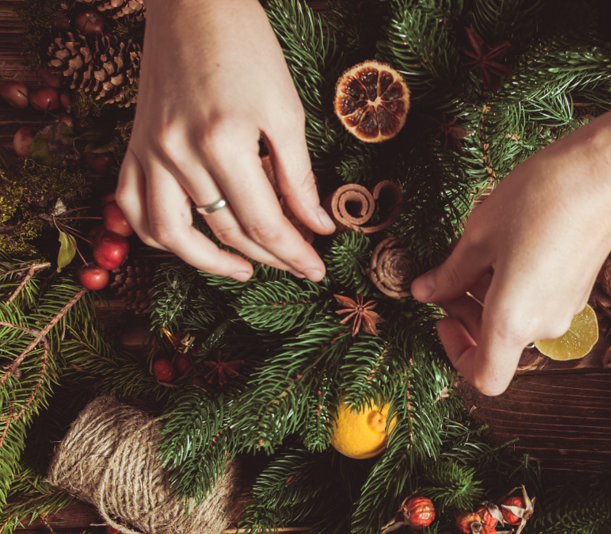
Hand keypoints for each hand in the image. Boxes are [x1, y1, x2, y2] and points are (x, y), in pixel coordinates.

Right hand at [116, 0, 334, 281]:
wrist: (193, 1)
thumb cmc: (247, 46)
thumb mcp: (286, 109)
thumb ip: (299, 175)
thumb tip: (318, 225)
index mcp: (224, 142)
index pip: (264, 223)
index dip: (294, 253)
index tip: (316, 269)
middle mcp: (179, 153)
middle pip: (227, 231)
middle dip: (268, 257)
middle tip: (297, 265)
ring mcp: (150, 150)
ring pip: (172, 232)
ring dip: (209, 262)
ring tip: (244, 270)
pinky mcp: (135, 144)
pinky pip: (132, 206)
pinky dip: (157, 235)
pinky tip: (190, 244)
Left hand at [411, 123, 610, 394]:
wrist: (607, 171)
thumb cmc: (540, 199)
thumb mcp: (479, 234)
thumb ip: (451, 274)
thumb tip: (425, 292)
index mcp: (513, 321)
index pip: (485, 378)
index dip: (457, 355)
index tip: (444, 318)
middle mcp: (544, 326)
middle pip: (498, 345)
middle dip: (467, 315)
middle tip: (447, 276)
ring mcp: (566, 309)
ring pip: (517, 322)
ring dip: (489, 298)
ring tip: (476, 251)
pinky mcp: (580, 290)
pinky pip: (537, 303)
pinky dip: (514, 287)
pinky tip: (507, 245)